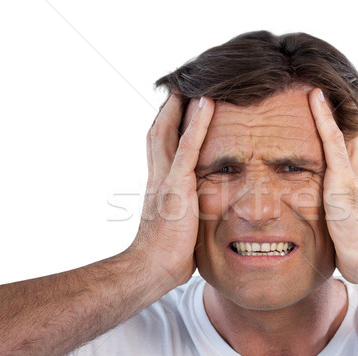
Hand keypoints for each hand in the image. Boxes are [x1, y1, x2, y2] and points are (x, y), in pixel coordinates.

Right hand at [127, 95, 214, 289]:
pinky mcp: (175, 186)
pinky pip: (187, 148)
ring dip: (180, 106)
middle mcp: (158, 176)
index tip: (177, 107)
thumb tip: (199, 213)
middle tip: (182, 87)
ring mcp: (165, 179)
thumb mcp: (178, 225)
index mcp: (159, 184)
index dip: (167, 124)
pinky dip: (197, 124)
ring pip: (169, 132)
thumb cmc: (166, 254)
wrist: (150, 269)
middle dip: (169, 108)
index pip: (160, 146)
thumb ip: (185, 211)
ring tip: (194, 84)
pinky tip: (207, 104)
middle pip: (159, 132)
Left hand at [308, 88, 357, 285]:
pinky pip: (332, 141)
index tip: (346, 111)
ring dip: (335, 106)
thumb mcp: (349, 232)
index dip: (354, 128)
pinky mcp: (343, 180)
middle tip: (337, 86)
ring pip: (346, 129)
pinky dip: (323, 118)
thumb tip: (333, 227)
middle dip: (350, 111)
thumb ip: (342, 222)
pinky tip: (315, 97)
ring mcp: (353, 175)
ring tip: (320, 82)